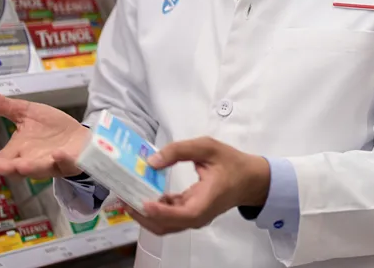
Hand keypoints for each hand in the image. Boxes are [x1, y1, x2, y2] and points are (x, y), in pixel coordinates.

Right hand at [0, 91, 88, 178]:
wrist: (79, 136)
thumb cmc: (50, 128)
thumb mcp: (27, 113)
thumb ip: (3, 106)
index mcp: (19, 151)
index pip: (4, 160)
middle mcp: (33, 161)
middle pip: (20, 168)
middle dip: (10, 168)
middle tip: (0, 168)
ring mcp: (52, 163)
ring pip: (40, 169)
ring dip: (32, 167)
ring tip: (22, 165)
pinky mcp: (71, 163)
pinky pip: (67, 164)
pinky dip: (63, 160)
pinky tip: (58, 154)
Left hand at [130, 137, 269, 235]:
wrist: (251, 180)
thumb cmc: (232, 163)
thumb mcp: (208, 147)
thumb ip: (180, 150)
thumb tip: (152, 160)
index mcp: (206, 201)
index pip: (182, 214)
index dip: (161, 211)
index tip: (143, 201)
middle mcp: (198, 216)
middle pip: (166, 225)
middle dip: (142, 214)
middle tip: (123, 197)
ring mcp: (194, 218)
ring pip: (165, 225)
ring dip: (145, 214)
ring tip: (128, 196)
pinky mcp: (191, 215)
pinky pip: (169, 218)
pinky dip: (155, 210)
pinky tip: (145, 193)